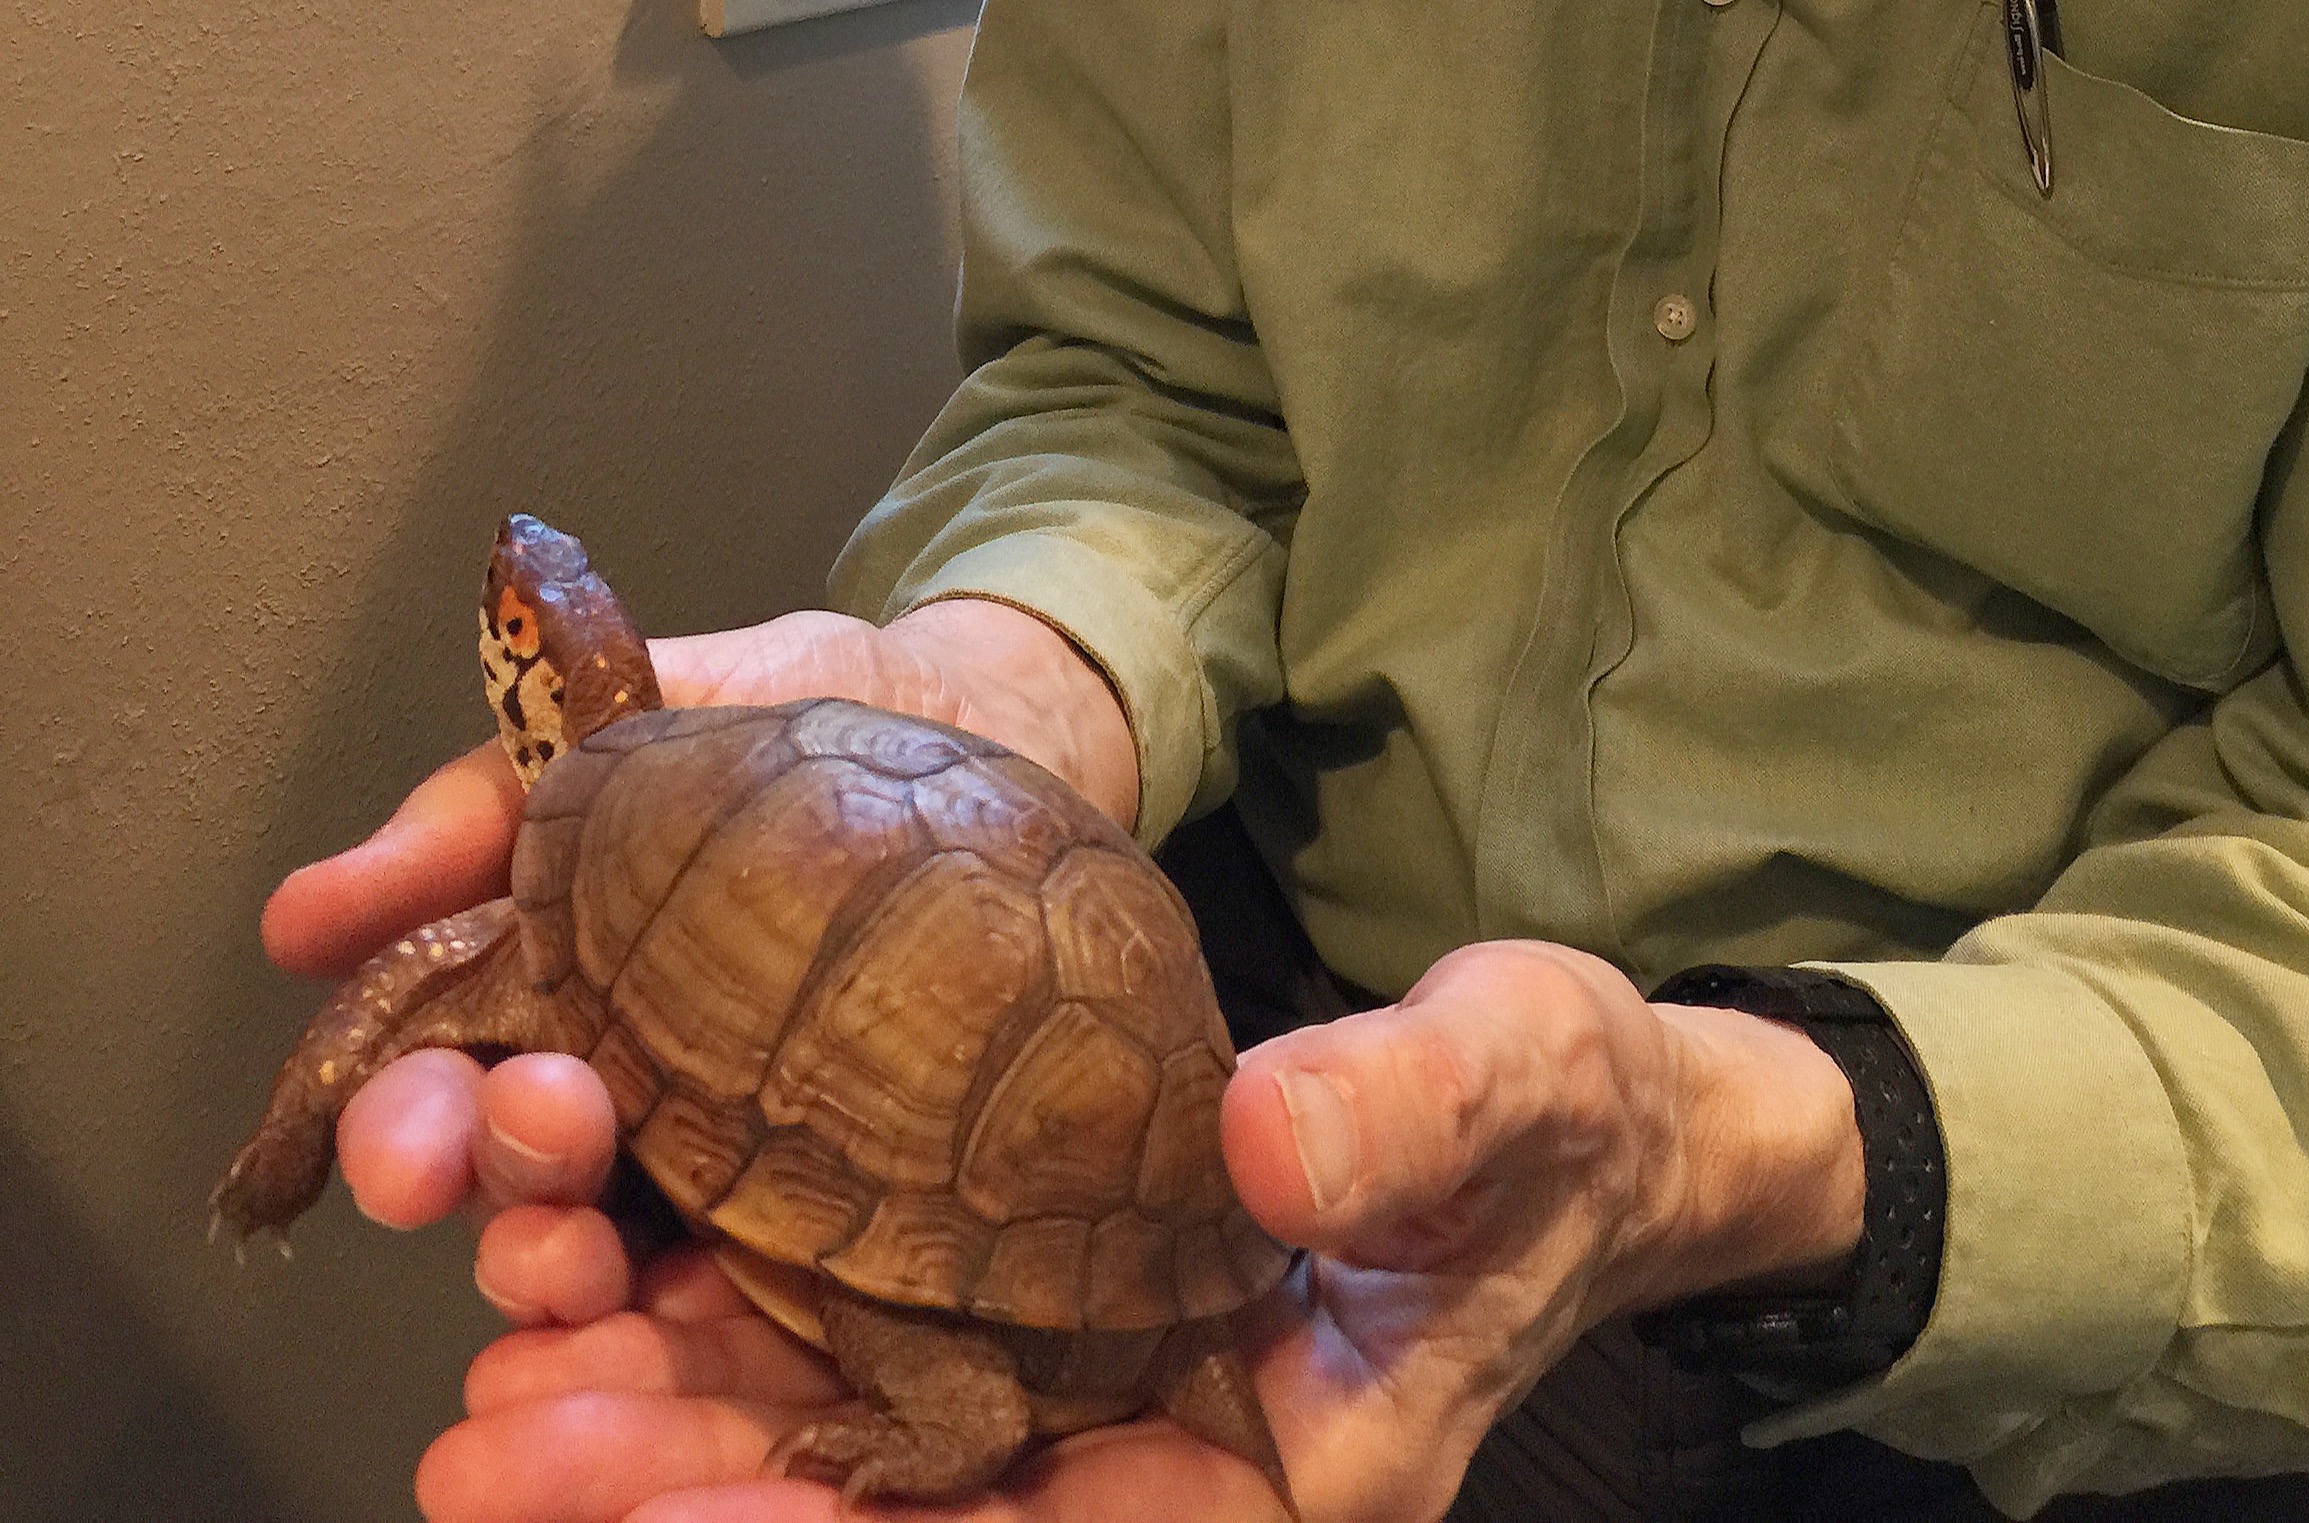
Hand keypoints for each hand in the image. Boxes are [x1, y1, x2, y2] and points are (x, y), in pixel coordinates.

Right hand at [258, 600, 1138, 1236]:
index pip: (441, 1084)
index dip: (401, 1128)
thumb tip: (304, 916)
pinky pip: (762, 1284)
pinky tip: (684, 1312)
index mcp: (560, 985)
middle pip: (520, 1183)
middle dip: (492, 1189)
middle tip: (520, 1145)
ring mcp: (735, 1149)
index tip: (395, 1151)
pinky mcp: (845, 1193)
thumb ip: (487, 802)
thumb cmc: (825, 707)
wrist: (1007, 721)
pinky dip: (706, 1315)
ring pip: (621, 1250)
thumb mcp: (654, 706)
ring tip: (576, 1252)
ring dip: (572, 1264)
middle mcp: (628, 1086)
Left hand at [412, 939, 1863, 1522]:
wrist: (1559, 1113)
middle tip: (502, 1440)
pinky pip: (878, 1346)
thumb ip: (1408, 1113)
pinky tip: (611, 1275)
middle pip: (905, 1519)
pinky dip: (745, 1326)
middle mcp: (1160, 1471)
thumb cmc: (1560, 1113)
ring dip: (679, 1419)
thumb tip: (1264, 1137)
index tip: (670, 1511)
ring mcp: (1096, 1403)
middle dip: (699, 1491)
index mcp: (1278, 1488)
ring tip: (503, 1374)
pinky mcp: (1049, 1313)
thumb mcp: (1519, 1075)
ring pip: (860, 1444)